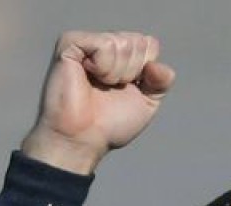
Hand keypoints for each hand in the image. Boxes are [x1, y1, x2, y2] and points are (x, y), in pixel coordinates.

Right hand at [20, 31, 174, 174]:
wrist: (83, 138)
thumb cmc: (109, 124)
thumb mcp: (146, 102)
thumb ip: (161, 82)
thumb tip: (157, 65)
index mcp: (122, 56)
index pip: (150, 44)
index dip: (147, 70)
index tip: (130, 88)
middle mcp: (105, 45)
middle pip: (138, 42)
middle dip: (132, 72)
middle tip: (110, 89)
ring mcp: (87, 43)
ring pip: (123, 43)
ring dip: (117, 73)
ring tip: (99, 85)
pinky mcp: (69, 43)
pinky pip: (104, 44)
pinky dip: (103, 66)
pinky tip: (88, 76)